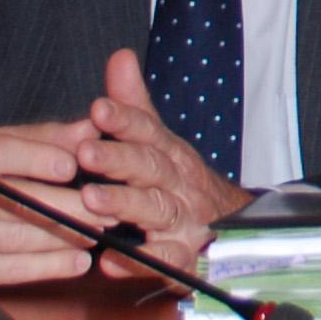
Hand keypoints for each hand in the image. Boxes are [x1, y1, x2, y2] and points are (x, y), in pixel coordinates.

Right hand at [0, 121, 101, 285]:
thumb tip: (91, 131)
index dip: (36, 159)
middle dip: (70, 207)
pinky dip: (48, 267)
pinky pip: (7, 271)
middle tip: (111, 207)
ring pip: (16, 239)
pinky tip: (79, 261)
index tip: (74, 166)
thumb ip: (42, 137)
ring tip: (101, 231)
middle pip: (14, 202)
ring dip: (65, 238)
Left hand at [74, 49, 254, 273]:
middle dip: (119, 159)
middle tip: (86, 151)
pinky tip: (109, 261)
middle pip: (152, 167)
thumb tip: (119, 57)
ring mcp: (185, 221)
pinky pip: (165, 261)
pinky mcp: (185, 258)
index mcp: (170, 155)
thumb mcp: (160, 144)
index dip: (125, 120)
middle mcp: (179, 184)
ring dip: (125, 204)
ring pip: (157, 209)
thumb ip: (135, 106)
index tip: (97, 109)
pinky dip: (139, 262)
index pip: (148, 131)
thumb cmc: (181, 185)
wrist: (234, 232)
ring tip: (90, 199)